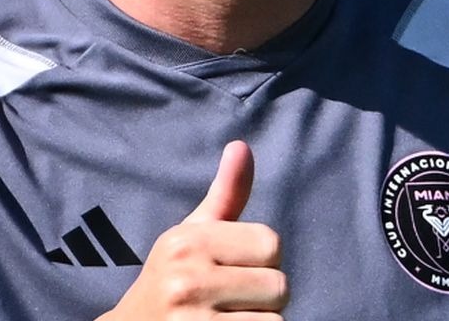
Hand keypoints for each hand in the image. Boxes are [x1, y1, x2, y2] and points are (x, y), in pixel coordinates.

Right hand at [97, 141, 287, 319]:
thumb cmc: (170, 281)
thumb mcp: (191, 236)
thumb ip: (224, 195)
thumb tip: (242, 145)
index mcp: (187, 242)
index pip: (271, 242)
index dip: (263, 260)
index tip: (234, 271)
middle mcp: (188, 280)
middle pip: (278, 285)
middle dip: (264, 297)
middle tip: (232, 302)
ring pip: (275, 319)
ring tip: (228, 319)